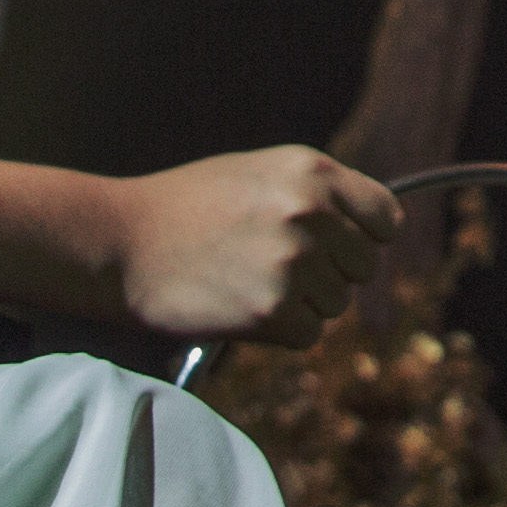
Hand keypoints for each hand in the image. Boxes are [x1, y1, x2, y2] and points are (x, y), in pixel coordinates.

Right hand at [95, 147, 398, 345]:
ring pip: (336, 304)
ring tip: (246, 281)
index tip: (342, 248)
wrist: (120, 242)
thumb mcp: (259, 174)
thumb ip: (318, 195)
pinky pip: (307, 334)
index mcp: (313, 171)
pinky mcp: (273, 311)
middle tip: (274, 268)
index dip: (365, 238)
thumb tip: (374, 229)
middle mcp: (311, 212)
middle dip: (330, 273)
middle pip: (364, 267)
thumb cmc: (187, 207)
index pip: (386, 219)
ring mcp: (294, 262)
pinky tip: (239, 307)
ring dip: (301, 303)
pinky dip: (279, 331)